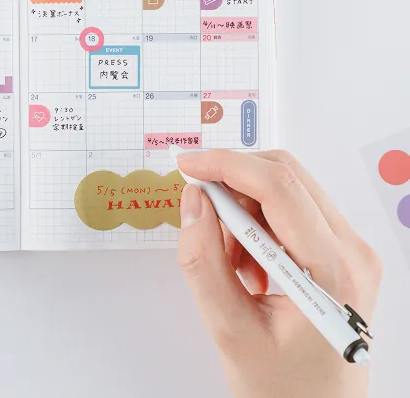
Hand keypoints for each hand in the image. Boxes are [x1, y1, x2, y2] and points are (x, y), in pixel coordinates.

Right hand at [177, 150, 381, 397]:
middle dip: (232, 183)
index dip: (226, 165)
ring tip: (228, 260)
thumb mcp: (229, 331)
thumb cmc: (284, 387)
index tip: (188, 165)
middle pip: (285, 176)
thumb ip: (203, 261)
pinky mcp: (340, 250)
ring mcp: (350, 248)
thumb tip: (194, 200)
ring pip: (285, 187)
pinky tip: (246, 264)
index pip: (278, 188)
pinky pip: (290, 208)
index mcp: (333, 271)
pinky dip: (256, 220)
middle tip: (200, 212)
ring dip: (242, 206)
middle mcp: (352, 250)